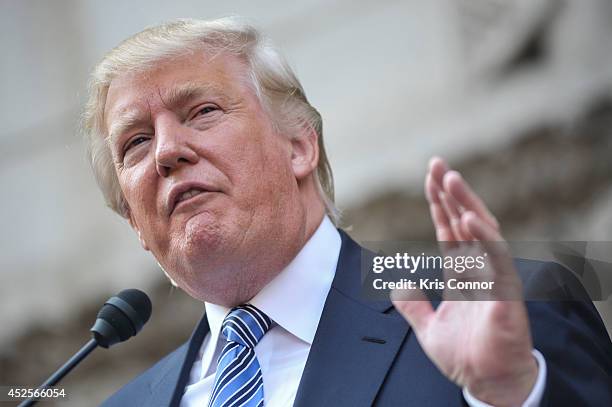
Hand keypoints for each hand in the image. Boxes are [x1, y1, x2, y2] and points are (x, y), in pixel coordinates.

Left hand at [391, 157, 538, 405]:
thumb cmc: (464, 356)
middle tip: (436, 163)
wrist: (487, 383)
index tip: (429, 178)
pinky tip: (468, 219)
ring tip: (449, 179)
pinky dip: (483, 238)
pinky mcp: (506, 293)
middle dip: (450, 192)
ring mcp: (493, 277)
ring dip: (465, 204)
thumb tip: (396, 281)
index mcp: (462, 274)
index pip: (449, 230)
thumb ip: (411, 304)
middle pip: (464, 221)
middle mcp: (478, 269)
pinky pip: (496, 259)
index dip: (439, 205)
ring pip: (482, 231)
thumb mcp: (427, 327)